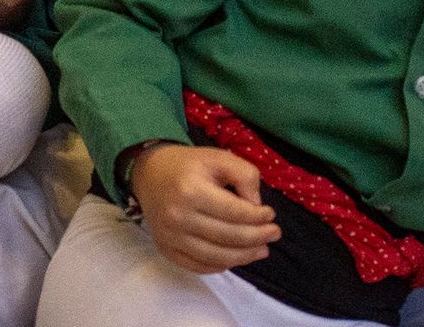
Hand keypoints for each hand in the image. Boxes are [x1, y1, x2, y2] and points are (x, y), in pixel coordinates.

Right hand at [126, 144, 277, 274]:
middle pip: (228, 237)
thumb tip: (256, 207)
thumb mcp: (218, 157)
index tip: (271, 215)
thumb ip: (244, 175)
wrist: (149, 173)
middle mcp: (178, 217)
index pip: (234, 212)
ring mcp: (170, 237)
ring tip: (262, 250)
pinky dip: (221, 266)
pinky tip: (236, 258)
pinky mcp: (166, 249)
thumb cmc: (187, 165)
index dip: (258, 217)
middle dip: (257, 238)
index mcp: (191, 190)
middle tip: (274, 234)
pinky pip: (199, 266)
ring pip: (216, 257)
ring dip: (245, 257)